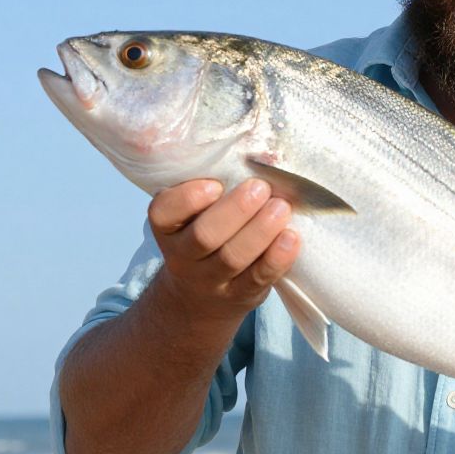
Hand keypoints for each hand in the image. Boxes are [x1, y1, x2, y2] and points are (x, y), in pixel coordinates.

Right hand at [147, 178, 300, 320]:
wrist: (199, 298)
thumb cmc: (206, 235)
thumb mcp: (196, 214)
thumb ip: (216, 189)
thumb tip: (262, 156)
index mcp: (168, 227)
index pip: (163, 213)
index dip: (188, 198)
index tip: (215, 184)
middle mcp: (183, 256)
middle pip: (204, 236)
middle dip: (235, 210)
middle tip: (260, 188)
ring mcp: (211, 280)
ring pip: (232, 258)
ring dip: (260, 230)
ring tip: (281, 207)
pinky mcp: (241, 295)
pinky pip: (258, 279)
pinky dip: (277, 258)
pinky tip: (291, 237)